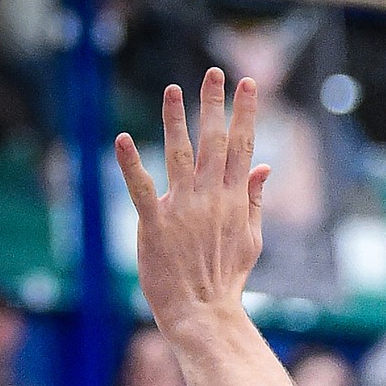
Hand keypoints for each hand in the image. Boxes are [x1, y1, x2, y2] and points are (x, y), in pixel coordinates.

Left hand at [114, 67, 268, 340]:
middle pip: (213, 143)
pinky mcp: (155, 225)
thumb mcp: (250, 239)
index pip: (241, 147)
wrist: (203, 313)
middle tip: (213, 72)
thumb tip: (263, 166)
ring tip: (172, 90)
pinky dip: (132, 165)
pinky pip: (142, 190)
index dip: (244, 113)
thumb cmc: (224, 279)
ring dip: (175, 121)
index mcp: (233, 200)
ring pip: (179, 156)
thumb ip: (254, 200)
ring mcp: (182, 210)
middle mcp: (210, 199)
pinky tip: (122, 139)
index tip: (247, 83)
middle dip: (214, 105)